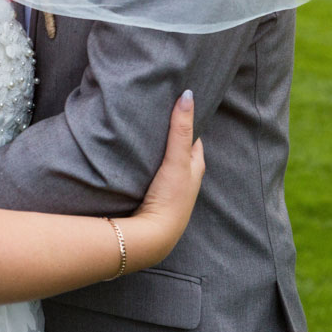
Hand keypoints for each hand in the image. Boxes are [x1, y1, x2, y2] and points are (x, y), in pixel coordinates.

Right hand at [129, 91, 205, 264]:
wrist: (153, 236)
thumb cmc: (170, 197)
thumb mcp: (177, 159)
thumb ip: (180, 129)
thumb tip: (187, 95)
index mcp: (196, 166)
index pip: (193, 136)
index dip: (186, 120)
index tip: (176, 103)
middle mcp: (186, 177)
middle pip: (179, 148)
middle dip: (171, 133)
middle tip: (157, 113)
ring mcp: (170, 188)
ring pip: (165, 161)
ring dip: (158, 149)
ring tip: (144, 130)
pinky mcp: (155, 197)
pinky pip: (152, 173)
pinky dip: (148, 163)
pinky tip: (136, 158)